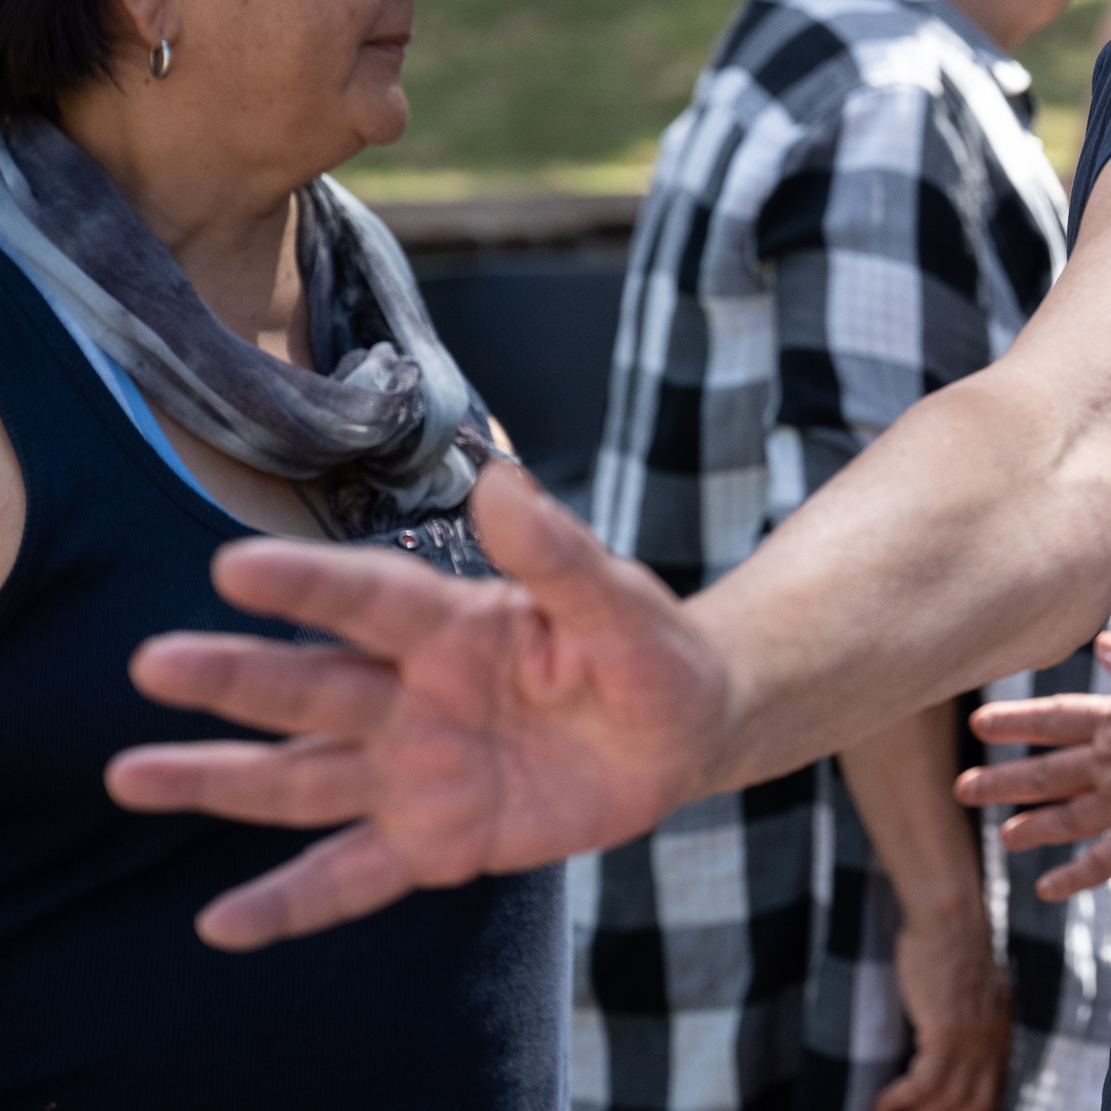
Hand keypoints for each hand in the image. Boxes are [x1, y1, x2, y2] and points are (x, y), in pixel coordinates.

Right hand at [105, 464, 721, 949]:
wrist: (683, 727)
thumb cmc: (646, 649)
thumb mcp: (621, 603)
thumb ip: (560, 554)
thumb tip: (503, 482)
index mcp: (455, 626)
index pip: (370, 601)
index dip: (308, 585)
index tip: (233, 565)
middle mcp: (414, 696)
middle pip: (314, 688)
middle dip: (235, 676)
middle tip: (154, 662)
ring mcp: (415, 771)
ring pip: (303, 780)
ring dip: (220, 780)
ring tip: (130, 776)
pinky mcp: (434, 841)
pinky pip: (353, 876)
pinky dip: (292, 904)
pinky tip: (222, 925)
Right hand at [876, 907, 1011, 1110]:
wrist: (949, 919)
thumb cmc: (953, 946)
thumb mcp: (978, 989)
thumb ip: (978, 1019)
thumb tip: (965, 1040)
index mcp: (1000, 1034)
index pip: (994, 1094)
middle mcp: (992, 1042)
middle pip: (977, 1106)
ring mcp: (972, 1038)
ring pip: (949, 1100)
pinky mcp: (946, 1031)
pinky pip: (925, 1083)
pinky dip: (902, 1098)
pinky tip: (881, 1102)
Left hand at [957, 631, 1110, 899]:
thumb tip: (1101, 646)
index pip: (1054, 718)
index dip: (1014, 721)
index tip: (978, 723)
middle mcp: (1110, 763)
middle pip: (1046, 773)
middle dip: (1002, 781)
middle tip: (963, 789)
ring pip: (1066, 817)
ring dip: (1032, 827)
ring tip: (1004, 837)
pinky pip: (1104, 861)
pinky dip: (1074, 877)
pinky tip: (1046, 888)